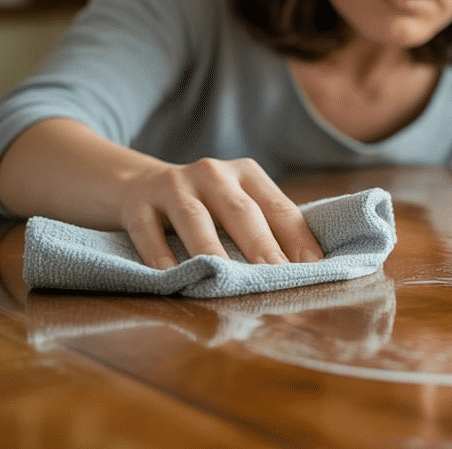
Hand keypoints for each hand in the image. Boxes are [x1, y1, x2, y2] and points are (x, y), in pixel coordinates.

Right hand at [117, 157, 324, 269]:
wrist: (138, 184)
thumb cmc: (204, 206)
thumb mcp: (234, 205)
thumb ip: (266, 228)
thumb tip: (308, 270)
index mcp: (246, 173)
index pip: (277, 207)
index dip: (297, 237)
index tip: (313, 268)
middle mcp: (212, 173)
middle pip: (240, 211)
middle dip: (261, 245)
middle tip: (277, 276)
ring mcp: (173, 185)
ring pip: (194, 217)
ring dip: (211, 249)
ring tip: (225, 278)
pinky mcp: (138, 201)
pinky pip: (148, 228)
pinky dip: (158, 252)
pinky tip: (170, 274)